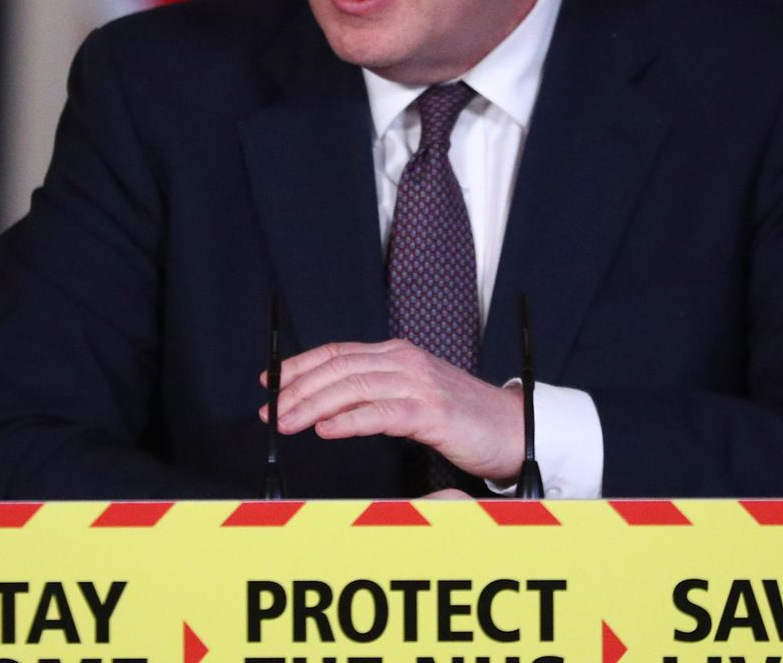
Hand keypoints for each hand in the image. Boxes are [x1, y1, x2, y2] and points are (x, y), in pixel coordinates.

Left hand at [261, 339, 524, 481]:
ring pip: (353, 387)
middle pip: (338, 368)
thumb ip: (376, 393)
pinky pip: (382, 413)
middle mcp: (406, 362)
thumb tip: (328, 406)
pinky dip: (349, 420)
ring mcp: (420, 385)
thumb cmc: (463, 418)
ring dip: (313, 405)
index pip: (337, 353)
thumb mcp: (414, 396)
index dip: (299, 365)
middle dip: (296, 389)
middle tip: (269, 411)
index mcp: (398, 355)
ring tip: (287, 422)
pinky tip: (327, 430)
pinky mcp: (432, 412)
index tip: (269, 381)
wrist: (513, 428)